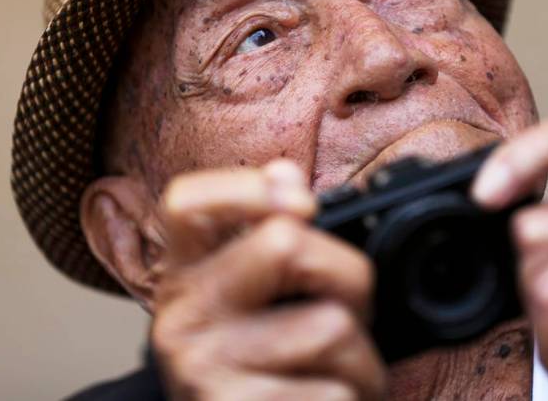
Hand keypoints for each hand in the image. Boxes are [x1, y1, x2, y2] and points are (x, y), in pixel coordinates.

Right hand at [151, 160, 385, 400]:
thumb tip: (284, 170)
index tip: (302, 203)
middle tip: (352, 312)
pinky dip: (354, 400)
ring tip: (342, 375)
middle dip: (350, 279)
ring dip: (363, 360)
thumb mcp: (247, 303)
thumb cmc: (254, 372)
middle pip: (287, 245)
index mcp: (186, 276)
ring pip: (332, 327)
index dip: (248, 188)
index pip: (187, 202)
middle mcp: (184, 317)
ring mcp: (205, 369)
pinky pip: (336, 392)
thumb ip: (267, 236)